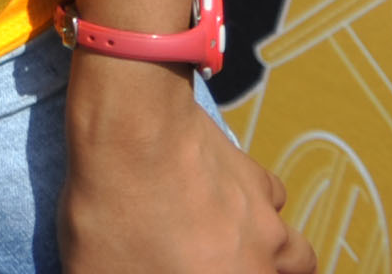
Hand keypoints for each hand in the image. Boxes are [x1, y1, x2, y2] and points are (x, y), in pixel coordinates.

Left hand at [61, 56, 311, 272]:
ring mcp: (265, 222)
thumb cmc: (115, 216)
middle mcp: (261, 264)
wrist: (134, 133)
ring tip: (253, 260)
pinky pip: (271, 200)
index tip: (187, 269)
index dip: (210, 273)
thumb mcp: (93, 271)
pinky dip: (259, 207)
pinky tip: (228, 200)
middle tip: (226, 265)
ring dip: (283, 263)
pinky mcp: (254, 178)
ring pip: (298, 254)